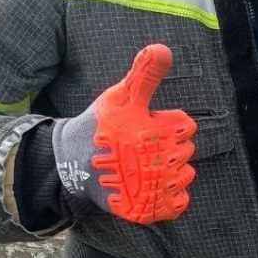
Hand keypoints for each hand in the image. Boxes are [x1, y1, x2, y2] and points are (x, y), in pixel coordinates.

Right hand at [52, 44, 196, 223]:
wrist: (71, 164)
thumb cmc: (98, 126)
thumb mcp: (121, 95)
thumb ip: (145, 73)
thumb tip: (164, 48)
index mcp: (157, 130)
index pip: (186, 125)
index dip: (169, 124)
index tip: (150, 125)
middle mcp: (159, 160)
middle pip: (186, 150)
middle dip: (170, 146)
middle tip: (144, 146)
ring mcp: (154, 187)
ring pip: (185, 175)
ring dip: (172, 171)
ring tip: (147, 166)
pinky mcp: (148, 208)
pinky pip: (177, 203)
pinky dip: (170, 196)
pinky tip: (153, 186)